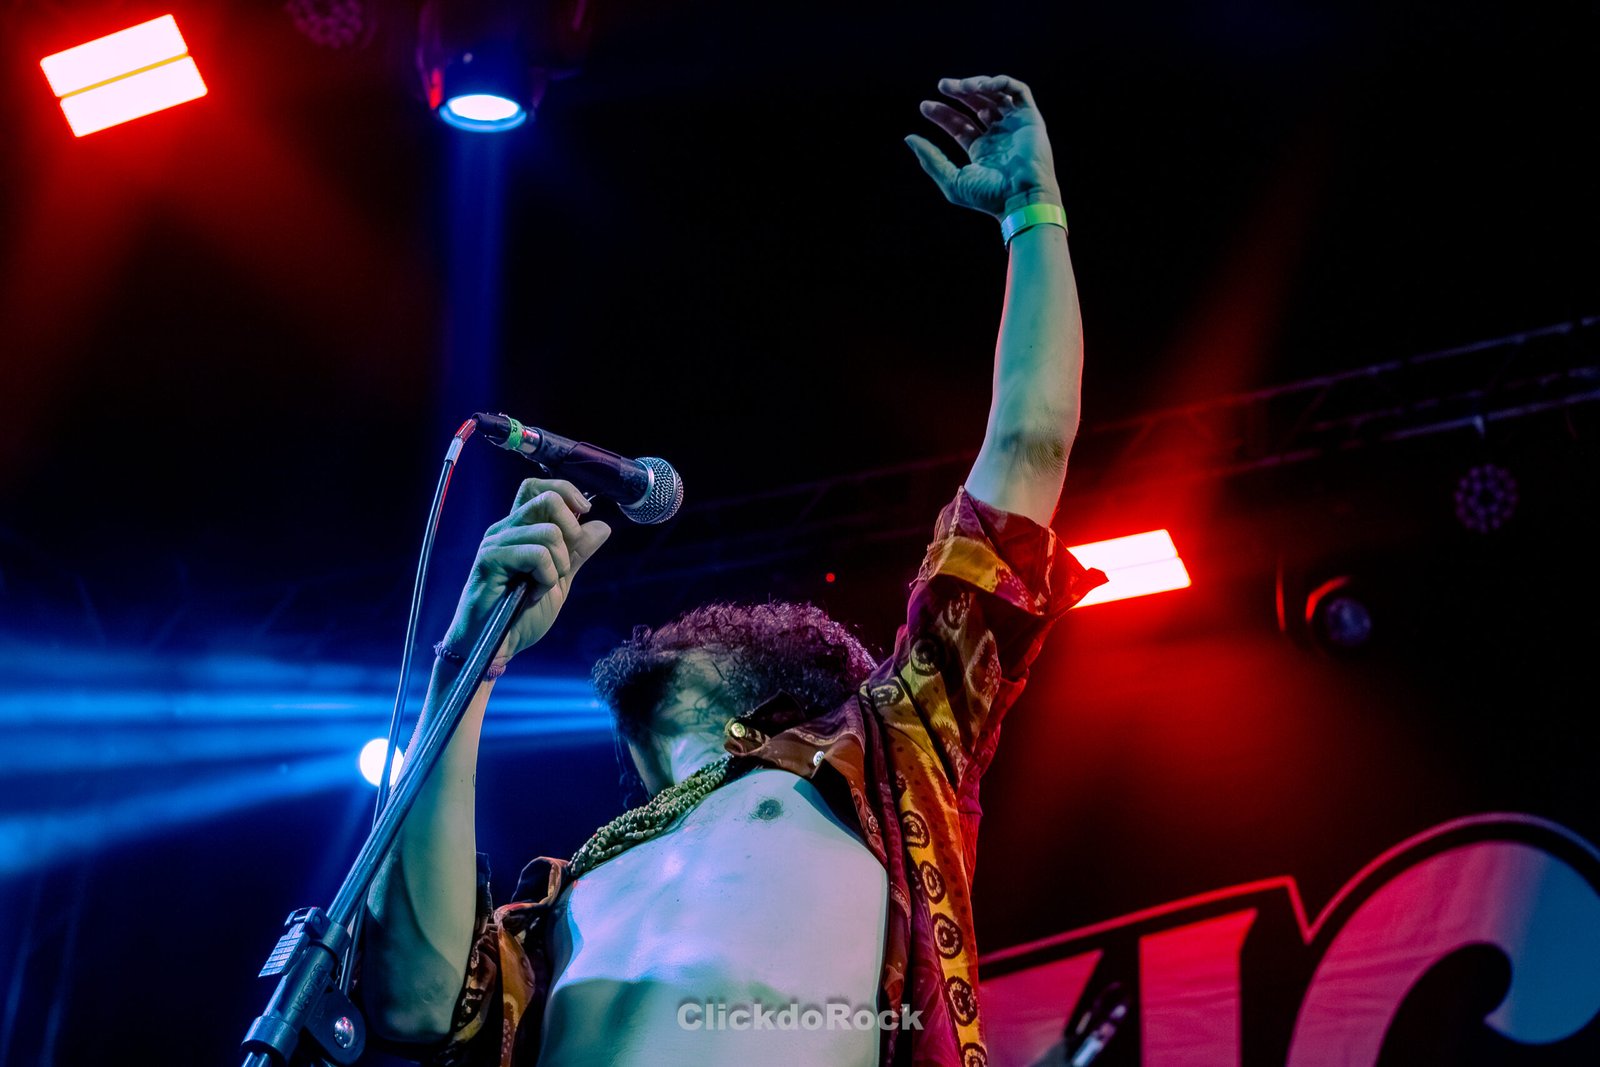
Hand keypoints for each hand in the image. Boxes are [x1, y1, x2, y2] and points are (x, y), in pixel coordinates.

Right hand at [444, 477, 612, 666]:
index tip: (585, 513)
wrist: (497, 647)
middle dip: (572, 531)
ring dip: (559, 565)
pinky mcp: (490, 560)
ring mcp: (496, 543)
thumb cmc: (520, 615)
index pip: (539, 488)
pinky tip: (531, 595)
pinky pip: (536, 555)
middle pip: (547, 499)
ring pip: (549, 532)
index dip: (566, 491)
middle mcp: (505, 529)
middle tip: (564, 563)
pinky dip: (545, 578)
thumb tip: (602, 525)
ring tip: (543, 587)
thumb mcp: (560, 580)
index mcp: (520, 529)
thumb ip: (578, 553)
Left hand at [905, 75, 1060, 218]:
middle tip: (942, 85)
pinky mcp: (1030, 118)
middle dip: (958, 92)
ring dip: (977, 85)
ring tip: (961, 87)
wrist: (1021, 198)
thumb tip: (909, 138)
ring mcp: (1014, 126)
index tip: (924, 106)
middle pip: (976, 105)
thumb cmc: (988, 196)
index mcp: (981, 150)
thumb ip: (931, 159)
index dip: (941, 113)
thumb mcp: (952, 180)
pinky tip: (982, 86)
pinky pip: (1018, 91)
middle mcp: (998, 136)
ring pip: (995, 94)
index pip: (958, 124)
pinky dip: (1001, 82)